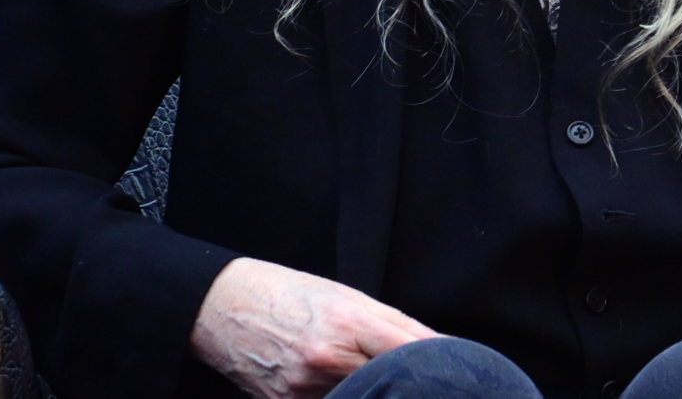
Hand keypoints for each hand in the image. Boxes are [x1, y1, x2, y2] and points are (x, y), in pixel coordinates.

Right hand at [190, 256, 438, 398]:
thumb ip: (391, 321)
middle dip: (409, 382)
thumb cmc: (287, 293)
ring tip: (382, 381)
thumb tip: (435, 345)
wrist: (221, 307)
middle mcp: (326, 358)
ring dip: (378, 391)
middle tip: (428, 382)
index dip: (438, 360)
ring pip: (361, 397)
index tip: (460, 370)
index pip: (408, 349)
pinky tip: (350, 389)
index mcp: (346, 322)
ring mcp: (304, 389)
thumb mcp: (343, 294)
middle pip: (388, 380)